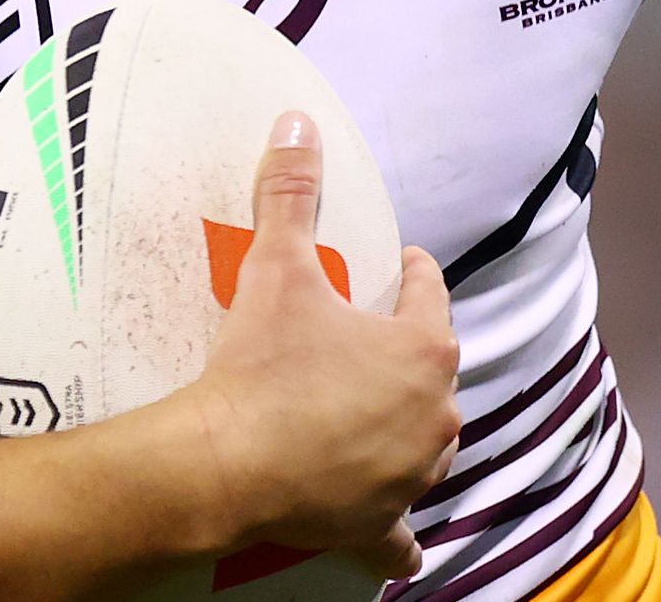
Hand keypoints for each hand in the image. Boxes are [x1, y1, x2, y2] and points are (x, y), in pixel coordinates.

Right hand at [186, 112, 460, 579]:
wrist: (225, 463)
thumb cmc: (262, 364)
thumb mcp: (277, 268)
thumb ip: (291, 193)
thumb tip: (298, 123)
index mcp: (424, 351)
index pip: (429, 294)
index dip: (411, 273)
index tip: (395, 265)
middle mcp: (435, 415)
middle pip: (431, 372)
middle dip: (404, 356)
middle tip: (360, 341)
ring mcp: (410, 475)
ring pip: (425, 445)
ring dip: (405, 431)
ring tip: (368, 414)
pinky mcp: (378, 524)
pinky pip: (399, 537)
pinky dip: (396, 533)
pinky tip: (395, 536)